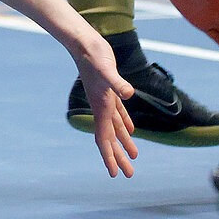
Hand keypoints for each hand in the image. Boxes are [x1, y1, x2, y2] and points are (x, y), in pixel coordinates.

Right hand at [68, 37, 137, 176]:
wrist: (84, 43)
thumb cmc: (94, 56)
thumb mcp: (107, 70)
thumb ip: (118, 83)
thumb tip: (128, 93)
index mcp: (101, 107)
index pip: (104, 139)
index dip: (109, 157)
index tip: (114, 174)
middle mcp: (102, 107)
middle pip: (111, 139)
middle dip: (119, 157)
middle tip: (129, 174)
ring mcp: (106, 100)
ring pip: (116, 128)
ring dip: (124, 143)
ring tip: (134, 157)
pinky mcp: (110, 90)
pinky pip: (118, 114)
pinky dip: (125, 124)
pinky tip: (131, 131)